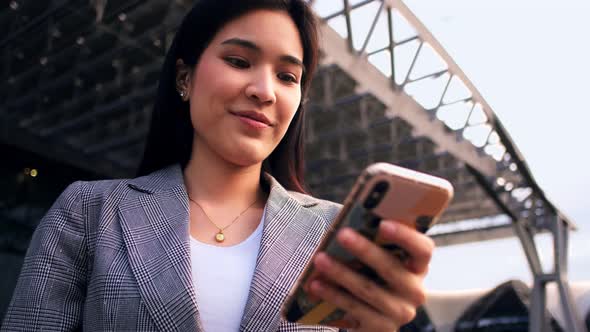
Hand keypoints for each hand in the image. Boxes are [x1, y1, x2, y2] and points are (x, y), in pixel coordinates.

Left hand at [309, 220, 433, 330]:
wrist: (374, 319)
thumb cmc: (374, 278)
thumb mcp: (379, 262)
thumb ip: (372, 244)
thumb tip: (345, 223)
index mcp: (418, 267)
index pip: (423, 249)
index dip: (405, 236)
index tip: (383, 224)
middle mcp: (415, 290)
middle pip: (391, 268)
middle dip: (364, 250)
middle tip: (342, 234)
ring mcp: (400, 312)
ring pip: (368, 289)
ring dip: (341, 273)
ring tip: (320, 259)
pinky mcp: (382, 328)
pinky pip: (355, 308)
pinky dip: (333, 294)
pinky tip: (316, 284)